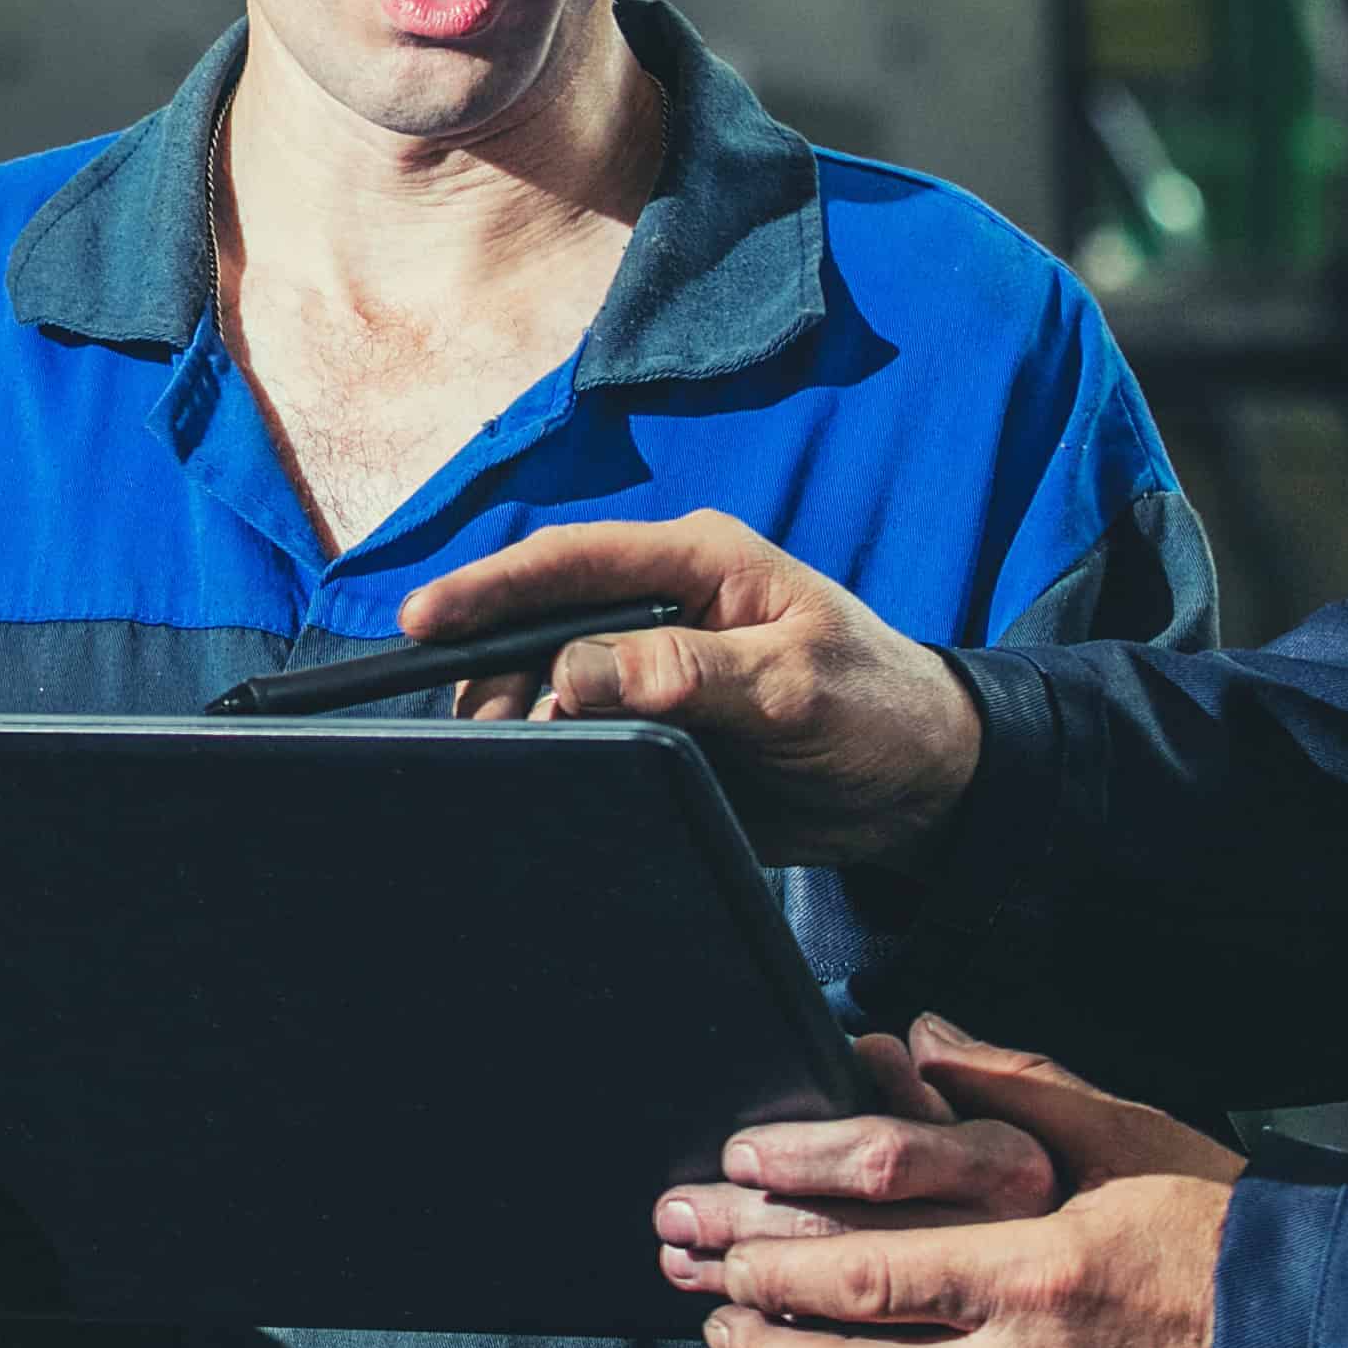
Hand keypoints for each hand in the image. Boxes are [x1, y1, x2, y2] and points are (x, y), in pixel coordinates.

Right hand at [403, 513, 983, 864]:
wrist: (924, 787)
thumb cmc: (877, 708)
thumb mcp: (792, 683)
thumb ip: (687, 671)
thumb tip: (576, 672)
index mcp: (697, 563)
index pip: (572, 560)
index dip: (489, 587)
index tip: (424, 622)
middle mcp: (662, 607)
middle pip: (541, 624)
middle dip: (495, 671)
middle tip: (481, 731)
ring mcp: (653, 670)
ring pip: (550, 684)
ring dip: (523, 720)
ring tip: (513, 763)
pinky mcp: (654, 728)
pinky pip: (583, 735)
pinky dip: (555, 756)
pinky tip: (541, 782)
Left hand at [684, 1023, 1242, 1347]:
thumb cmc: (1228, 1231)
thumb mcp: (1131, 1134)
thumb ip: (1013, 1084)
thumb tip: (911, 1036)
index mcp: (1041, 1273)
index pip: (866, 1272)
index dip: (776, 1254)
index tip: (724, 1216)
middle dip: (751, 1324)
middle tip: (694, 1282)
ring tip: (732, 1338)